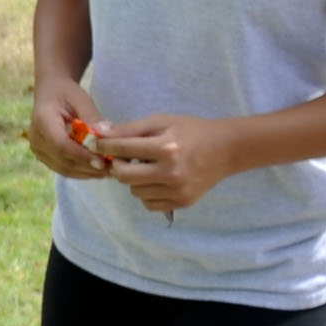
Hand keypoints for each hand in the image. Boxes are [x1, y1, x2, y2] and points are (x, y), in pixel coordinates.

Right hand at [27, 86, 108, 178]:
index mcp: (42, 120)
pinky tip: (99, 169)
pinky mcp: (44, 157)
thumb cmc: (66, 93)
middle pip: (64, 161)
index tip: (103, 161)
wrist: (51, 93)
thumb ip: (92, 116)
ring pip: (65, 169)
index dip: (82, 156)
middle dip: (89, 167)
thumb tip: (106, 134)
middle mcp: (36, 139)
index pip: (61, 145)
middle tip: (113, 168)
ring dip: (88, 172)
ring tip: (109, 171)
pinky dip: (82, 172)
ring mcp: (38, 150)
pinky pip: (64, 169)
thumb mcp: (81, 98)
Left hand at [88, 114, 233, 214]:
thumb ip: (130, 129)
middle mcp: (171, 172)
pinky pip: (149, 204)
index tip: (100, 145)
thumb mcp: (162, 122)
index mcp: (166, 148)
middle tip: (123, 158)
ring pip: (135, 191)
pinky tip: (156, 180)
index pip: (123, 149)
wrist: (225, 150)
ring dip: (134, 179)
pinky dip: (146, 192)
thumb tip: (99, 133)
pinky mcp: (182, 202)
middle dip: (118, 166)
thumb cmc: (191, 131)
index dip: (106, 146)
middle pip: (124, 176)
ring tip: (146, 167)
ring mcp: (177, 190)